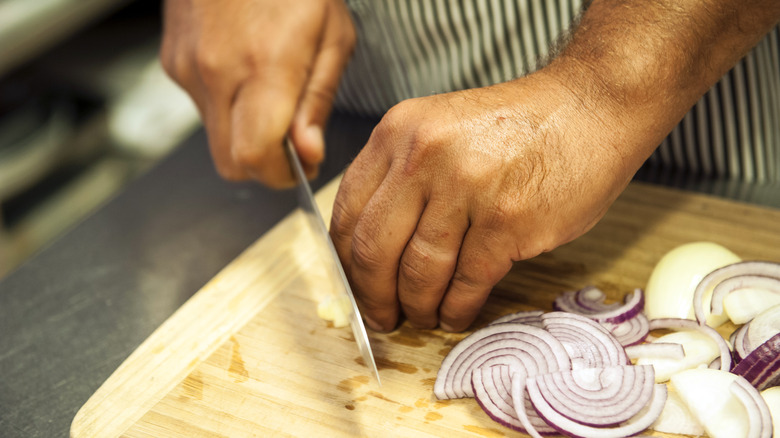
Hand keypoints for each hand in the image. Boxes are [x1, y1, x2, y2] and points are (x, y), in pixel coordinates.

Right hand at [161, 0, 354, 185]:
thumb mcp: (333, 36)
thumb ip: (317, 101)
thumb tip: (307, 153)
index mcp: (265, 66)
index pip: (256, 158)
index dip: (281, 176)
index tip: (301, 167)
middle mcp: (217, 73)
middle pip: (229, 163)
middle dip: (263, 165)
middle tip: (290, 143)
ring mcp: (187, 67)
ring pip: (214, 138)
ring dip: (243, 134)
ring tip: (270, 93)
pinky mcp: (172, 60)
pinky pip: (201, 107)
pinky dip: (226, 106)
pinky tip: (245, 72)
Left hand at [330, 64, 659, 332]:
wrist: (588, 108)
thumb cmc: (516, 128)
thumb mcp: (439, 129)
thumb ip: (401, 177)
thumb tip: (372, 251)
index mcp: (398, 132)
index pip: (347, 212)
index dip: (346, 263)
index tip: (356, 287)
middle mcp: (424, 156)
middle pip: (373, 249)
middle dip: (373, 298)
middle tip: (382, 318)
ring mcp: (467, 187)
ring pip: (419, 272)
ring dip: (418, 308)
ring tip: (425, 316)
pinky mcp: (508, 219)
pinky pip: (467, 281)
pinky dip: (457, 308)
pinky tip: (457, 313)